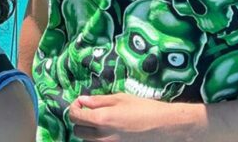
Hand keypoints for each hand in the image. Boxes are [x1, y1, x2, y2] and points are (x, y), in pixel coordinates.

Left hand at [67, 92, 205, 141]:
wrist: (164, 126)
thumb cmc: (144, 108)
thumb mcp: (120, 99)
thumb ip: (98, 100)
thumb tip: (83, 100)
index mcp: (101, 119)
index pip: (74, 116)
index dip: (73, 108)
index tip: (80, 103)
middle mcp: (102, 136)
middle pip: (77, 131)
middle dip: (79, 120)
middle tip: (89, 111)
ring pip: (87, 141)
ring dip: (88, 131)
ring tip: (99, 121)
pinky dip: (98, 138)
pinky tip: (107, 130)